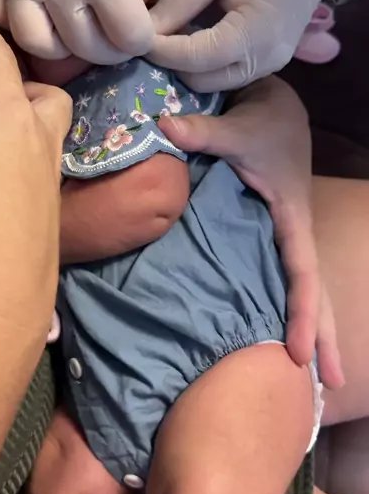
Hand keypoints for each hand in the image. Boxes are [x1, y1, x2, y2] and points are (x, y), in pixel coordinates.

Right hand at [0, 0, 152, 64]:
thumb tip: (120, 16)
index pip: (126, 36)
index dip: (139, 40)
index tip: (139, 32)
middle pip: (84, 47)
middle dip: (106, 49)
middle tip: (112, 35)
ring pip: (36, 44)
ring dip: (60, 46)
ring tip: (73, 29)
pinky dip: (16, 24)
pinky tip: (36, 11)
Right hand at [0, 9, 71, 341]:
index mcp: (10, 125)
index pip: (1, 63)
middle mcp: (42, 146)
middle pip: (48, 95)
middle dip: (23, 78)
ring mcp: (52, 182)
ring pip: (56, 130)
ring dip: (34, 113)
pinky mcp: (53, 213)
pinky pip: (50, 161)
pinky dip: (33, 146)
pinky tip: (4, 170)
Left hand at [149, 0, 328, 90]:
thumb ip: (181, 0)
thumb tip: (143, 29)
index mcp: (257, 35)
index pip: (196, 57)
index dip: (160, 51)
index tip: (133, 38)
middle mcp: (265, 61)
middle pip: (201, 80)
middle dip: (169, 64)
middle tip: (145, 38)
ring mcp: (268, 66)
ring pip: (212, 82)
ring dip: (184, 67)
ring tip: (164, 39)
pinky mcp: (266, 63)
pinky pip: (225, 74)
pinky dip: (202, 64)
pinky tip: (186, 41)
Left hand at [159, 77, 343, 389]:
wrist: (278, 108)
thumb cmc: (262, 121)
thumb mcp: (236, 127)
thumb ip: (200, 132)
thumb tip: (160, 126)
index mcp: (294, 219)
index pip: (302, 274)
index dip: (302, 313)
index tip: (298, 354)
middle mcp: (295, 234)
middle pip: (316, 292)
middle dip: (325, 336)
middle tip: (332, 385)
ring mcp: (287, 236)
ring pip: (304, 288)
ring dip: (313, 327)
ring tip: (316, 375)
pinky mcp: (275, 235)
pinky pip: (285, 278)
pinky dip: (289, 307)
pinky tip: (280, 333)